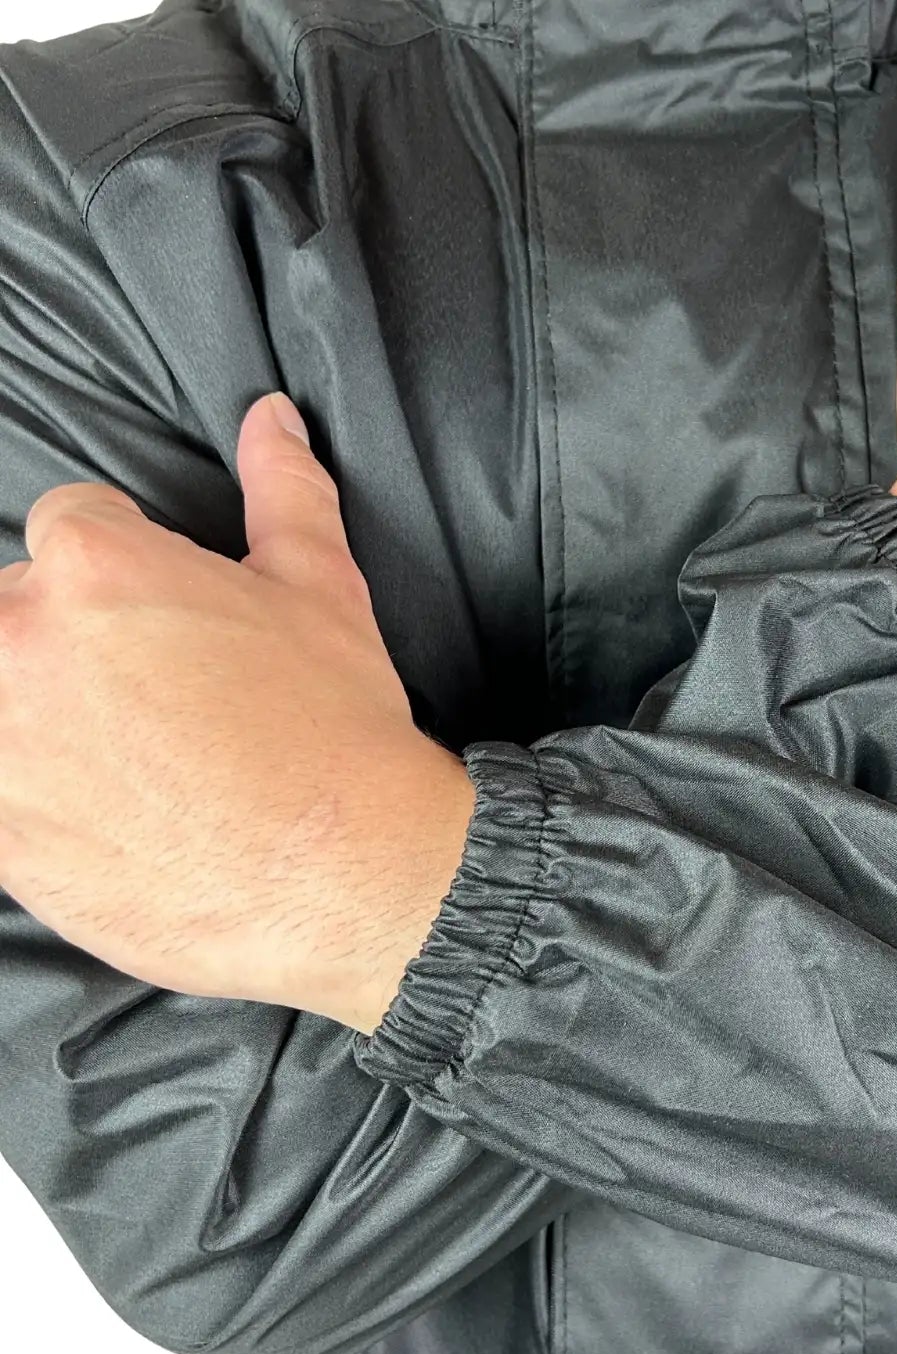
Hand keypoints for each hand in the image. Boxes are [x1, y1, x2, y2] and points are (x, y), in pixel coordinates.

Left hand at [0, 394, 474, 1032]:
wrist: (344, 875)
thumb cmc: (336, 729)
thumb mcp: (323, 594)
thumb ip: (283, 493)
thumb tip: (273, 417)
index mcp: (93, 564)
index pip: (73, 527)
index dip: (136, 576)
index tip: (177, 630)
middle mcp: (18, 640)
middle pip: (22, 611)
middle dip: (80, 642)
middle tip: (165, 703)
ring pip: (6, 701)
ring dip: (48, 716)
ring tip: (136, 761)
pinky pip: (1, 788)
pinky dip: (39, 795)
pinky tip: (115, 812)